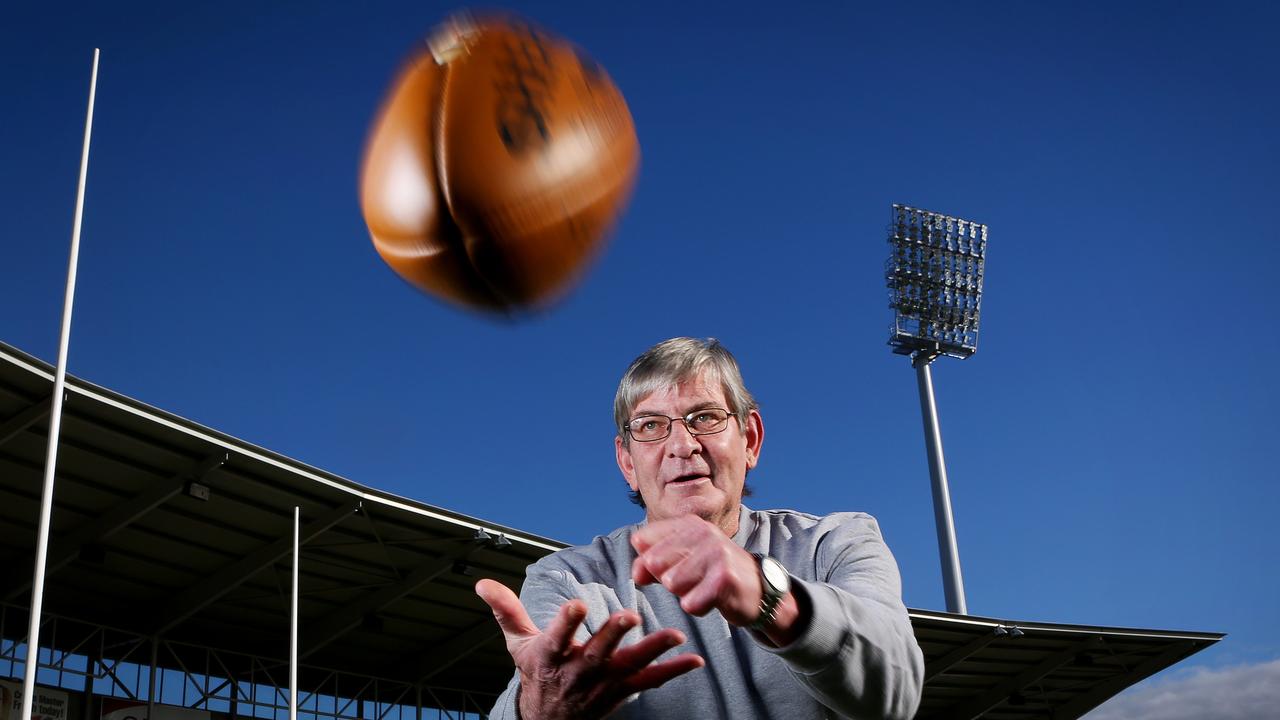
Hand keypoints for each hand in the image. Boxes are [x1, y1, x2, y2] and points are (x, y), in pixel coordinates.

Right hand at [475, 579, 704, 719]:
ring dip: (652, 651)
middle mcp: (577, 673)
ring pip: (628, 667)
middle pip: (596, 654)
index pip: (557, 637)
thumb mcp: (517, 644)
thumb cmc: (536, 674)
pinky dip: (673, 672)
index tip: (577, 604)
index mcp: (550, 657)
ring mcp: (603, 685)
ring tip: (676, 636)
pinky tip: (695, 659)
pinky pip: (650, 682)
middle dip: (612, 635)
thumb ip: (506, 611)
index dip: (566, 623)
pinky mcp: (622, 693)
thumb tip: (482, 582)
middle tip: (629, 616)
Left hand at [630, 515, 763, 625]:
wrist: (758, 590)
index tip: (670, 566)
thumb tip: (637, 574)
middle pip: (654, 564)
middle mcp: (703, 532)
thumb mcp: (680, 562)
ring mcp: (716, 552)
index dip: (647, 562)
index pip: (642, 540)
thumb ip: (650, 564)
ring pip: (672, 584)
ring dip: (685, 594)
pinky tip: (714, 599)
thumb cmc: (713, 574)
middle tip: (693, 579)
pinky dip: (699, 607)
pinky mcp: (725, 578)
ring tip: (705, 587)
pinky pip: (690, 603)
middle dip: (668, 580)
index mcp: (688, 523)